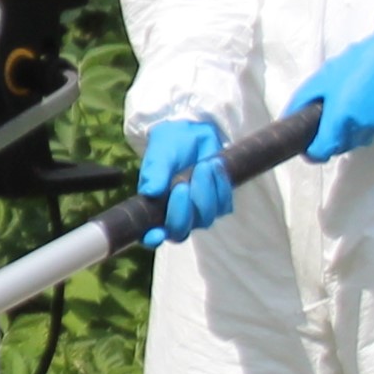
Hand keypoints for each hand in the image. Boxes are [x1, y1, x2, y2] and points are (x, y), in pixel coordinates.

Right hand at [138, 115, 236, 245]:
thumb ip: (153, 173)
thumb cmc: (170, 147)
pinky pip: (224, 205)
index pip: (150, 236)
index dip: (152, 239)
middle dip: (182, 210)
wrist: (194, 134)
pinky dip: (220, 186)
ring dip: (205, 192)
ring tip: (203, 165)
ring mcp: (198, 213)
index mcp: (153, 210)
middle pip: (180, 231)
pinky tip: (214, 165)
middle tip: (182, 184)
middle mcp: (175, 216)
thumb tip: (149, 192)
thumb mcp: (159, 155)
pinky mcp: (219, 204)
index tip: (156, 233)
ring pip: (205, 218)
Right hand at [287, 12, 373, 159]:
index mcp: (315, 89)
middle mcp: (331, 85)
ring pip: (354, 118)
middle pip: (327, 122)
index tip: (312, 152)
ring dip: (367, 125)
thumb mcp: (342, 116)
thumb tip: (310, 156)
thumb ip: (325, 139)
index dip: (298, 136)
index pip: (293, 116)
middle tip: (355, 135)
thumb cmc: (371, 84)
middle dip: (342, 133)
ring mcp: (356, 84)